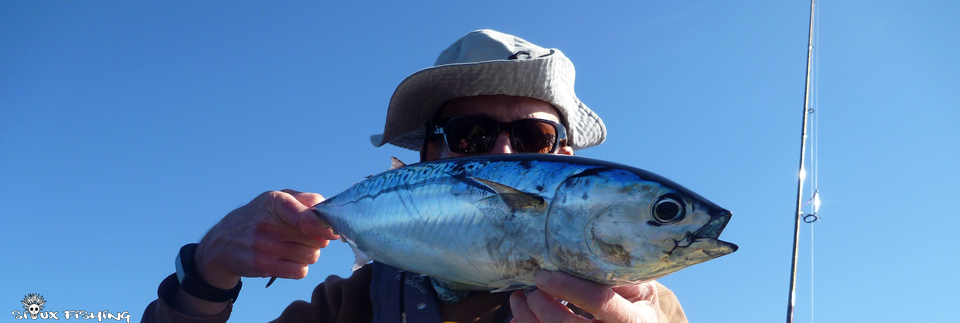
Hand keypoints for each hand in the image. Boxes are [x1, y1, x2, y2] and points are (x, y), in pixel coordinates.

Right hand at [172, 190, 338, 314]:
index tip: (332, 232)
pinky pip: (299, 271)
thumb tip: (328, 206)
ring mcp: (263, 246)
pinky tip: (289, 261)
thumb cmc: (259, 217)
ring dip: (310, 254)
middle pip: (316, 239)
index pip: (305, 217)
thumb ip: (306, 200)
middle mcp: (267, 223)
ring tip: (296, 248)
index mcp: (274, 201)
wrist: (222, 242)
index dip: (323, 226)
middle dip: (318, 239)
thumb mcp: (277, 199)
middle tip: (306, 237)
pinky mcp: (261, 266)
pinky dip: (300, 268)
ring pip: (311, 256)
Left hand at [509, 271, 661, 322]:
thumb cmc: (640, 307)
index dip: (567, 286)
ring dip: (527, 317)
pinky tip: (520, 317)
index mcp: (631, 319)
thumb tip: (579, 256)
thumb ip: (616, 275)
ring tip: (518, 299)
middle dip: (541, 304)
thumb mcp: (640, 289)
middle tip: (533, 286)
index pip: (597, 301)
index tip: (543, 275)